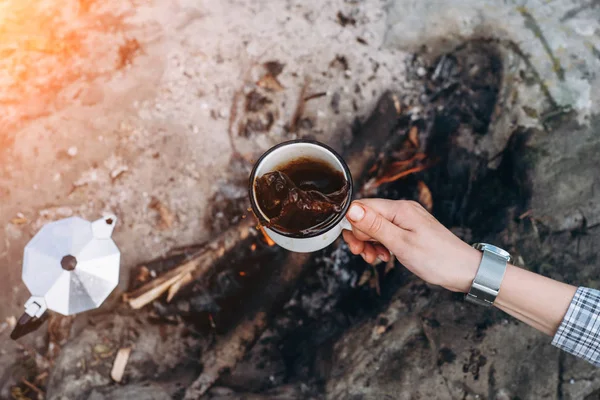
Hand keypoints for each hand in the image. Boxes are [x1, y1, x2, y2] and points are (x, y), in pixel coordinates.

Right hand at [343, 199, 481, 292]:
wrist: (465, 271)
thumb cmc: (437, 259)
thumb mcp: (401, 244)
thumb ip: (375, 226)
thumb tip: (351, 209)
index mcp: (399, 209)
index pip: (363, 207)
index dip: (354, 225)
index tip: (356, 245)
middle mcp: (402, 210)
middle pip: (367, 217)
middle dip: (360, 237)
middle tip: (363, 255)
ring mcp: (406, 221)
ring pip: (375, 227)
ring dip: (369, 244)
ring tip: (374, 259)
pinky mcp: (409, 231)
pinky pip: (386, 234)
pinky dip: (381, 246)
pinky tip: (385, 257)